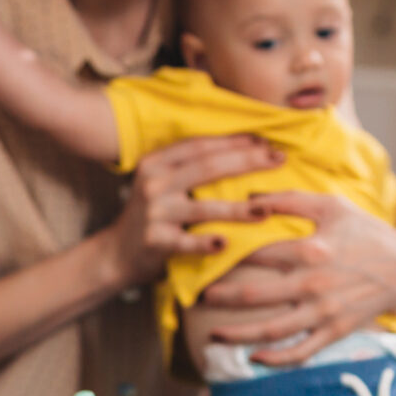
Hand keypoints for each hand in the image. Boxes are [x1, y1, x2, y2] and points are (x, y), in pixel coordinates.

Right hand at [107, 133, 282, 287]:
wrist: (117, 253)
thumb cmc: (155, 214)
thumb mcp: (163, 182)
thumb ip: (191, 165)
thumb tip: (247, 146)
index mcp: (156, 162)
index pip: (201, 146)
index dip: (235, 142)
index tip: (267, 142)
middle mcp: (153, 183)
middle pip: (207, 168)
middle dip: (247, 162)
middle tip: (279, 160)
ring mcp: (154, 213)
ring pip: (203, 208)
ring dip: (238, 208)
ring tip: (266, 209)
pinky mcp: (155, 242)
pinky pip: (186, 243)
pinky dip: (206, 244)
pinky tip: (227, 244)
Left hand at [195, 191, 395, 365]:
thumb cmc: (365, 231)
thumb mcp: (331, 205)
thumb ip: (289, 199)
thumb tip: (250, 198)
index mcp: (310, 249)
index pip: (256, 253)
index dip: (226, 254)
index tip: (205, 256)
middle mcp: (313, 283)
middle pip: (254, 294)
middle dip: (221, 298)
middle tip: (197, 299)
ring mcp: (323, 311)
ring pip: (271, 329)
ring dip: (238, 335)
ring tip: (213, 336)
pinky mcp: (334, 331)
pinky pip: (300, 352)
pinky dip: (275, 360)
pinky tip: (253, 359)